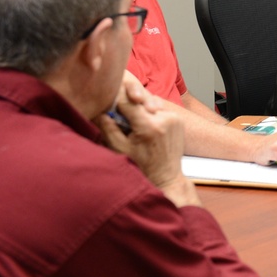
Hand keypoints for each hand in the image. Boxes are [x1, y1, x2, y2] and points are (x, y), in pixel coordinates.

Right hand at [96, 72, 192, 198]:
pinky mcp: (179, 119)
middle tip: (120, 112)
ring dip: (141, 107)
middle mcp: (164, 118)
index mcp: (149, 126)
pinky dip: (152, 112)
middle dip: (129, 103)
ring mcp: (174, 118)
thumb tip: (98, 110)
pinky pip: (161, 108)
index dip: (116, 100)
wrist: (165, 176)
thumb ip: (108, 128)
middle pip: (141, 99)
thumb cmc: (140, 165)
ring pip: (151, 101)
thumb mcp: (119, 148)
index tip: (108, 102)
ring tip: (134, 121)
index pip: (128, 102)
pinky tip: (146, 123)